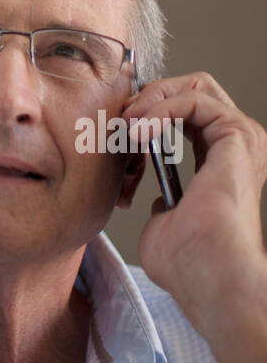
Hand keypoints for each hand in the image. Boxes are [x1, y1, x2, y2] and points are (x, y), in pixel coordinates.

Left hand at [121, 73, 266, 338]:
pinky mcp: (239, 135)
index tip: (120, 133)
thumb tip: (157, 202)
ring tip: (129, 124)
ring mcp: (242, 139)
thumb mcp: (162, 225)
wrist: (209, 276)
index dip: (148, 114)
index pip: (187, 115)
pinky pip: (195, 98)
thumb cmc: (190, 264)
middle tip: (123, 120)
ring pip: (196, 85)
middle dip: (150, 97)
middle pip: (194, 89)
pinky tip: (140, 131)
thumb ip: (161, 205)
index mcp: (222, 164)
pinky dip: (162, 107)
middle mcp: (236, 147)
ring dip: (153, 99)